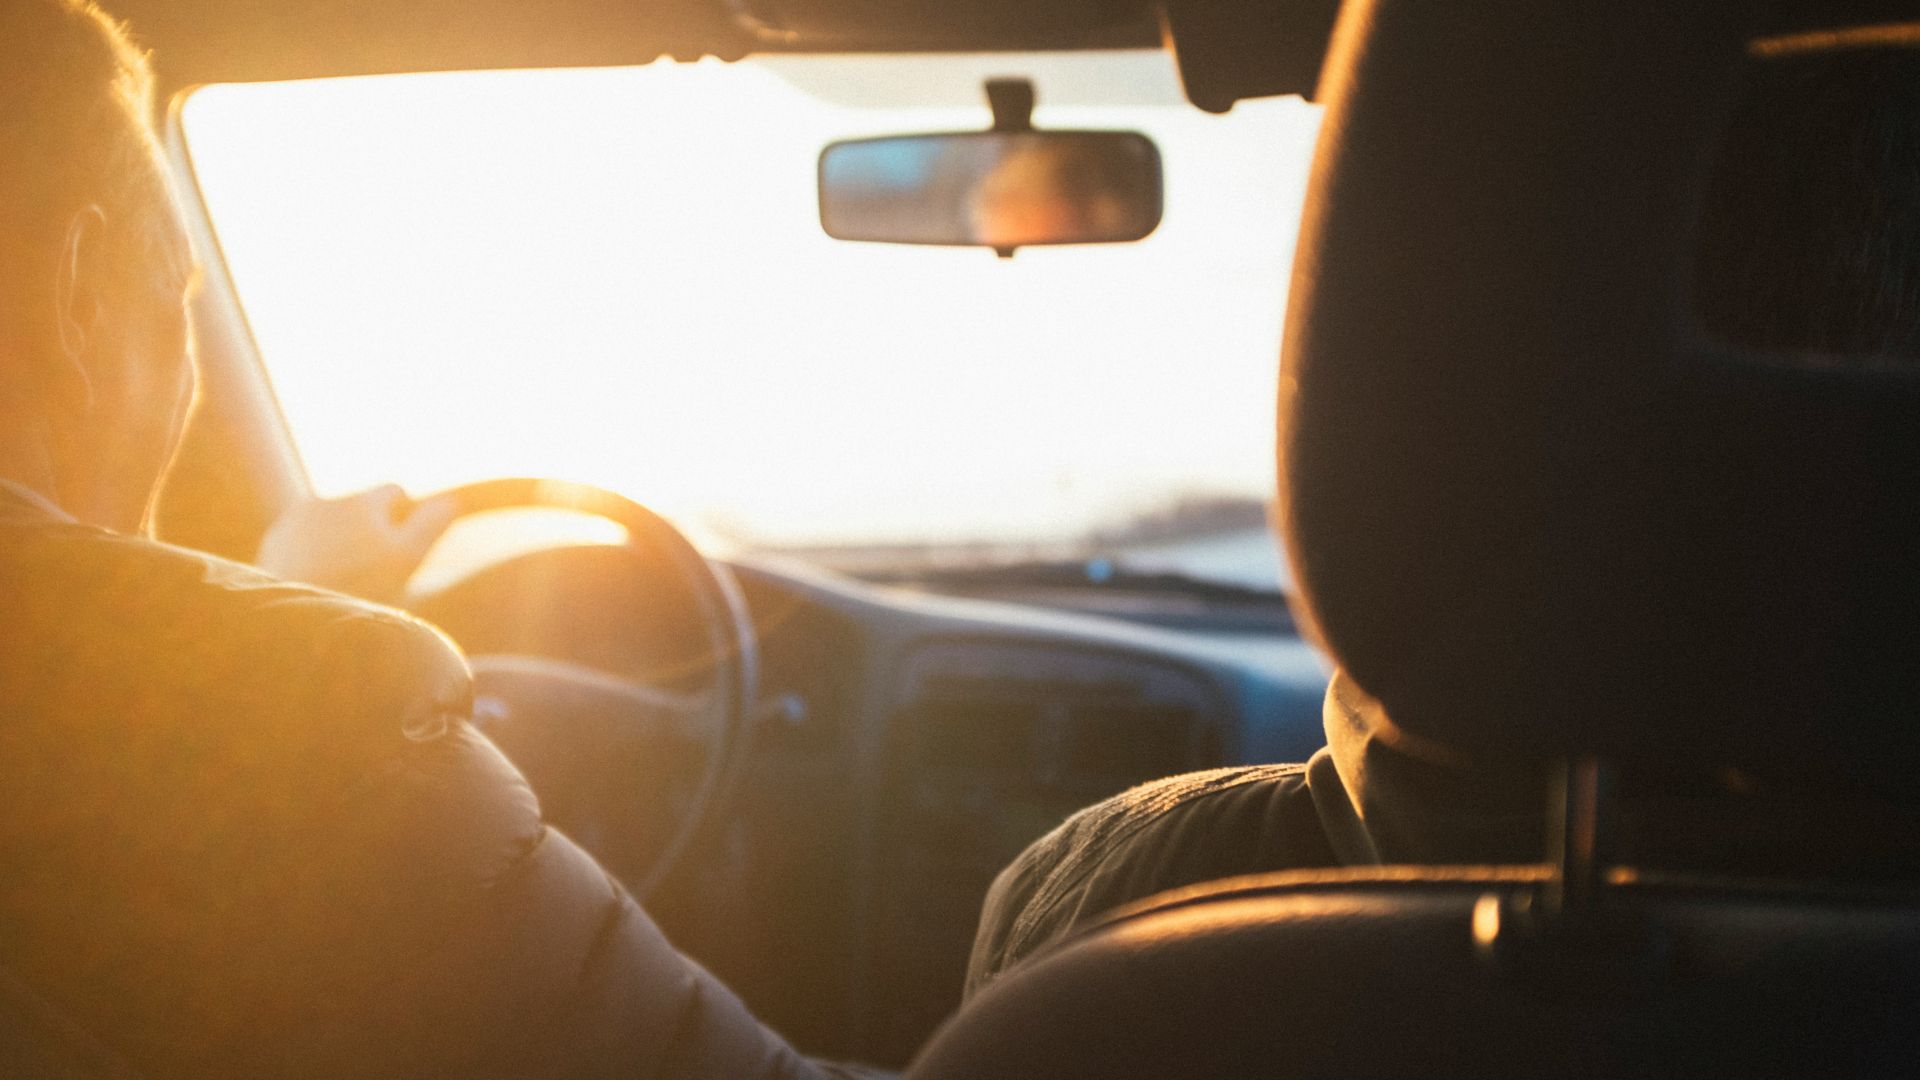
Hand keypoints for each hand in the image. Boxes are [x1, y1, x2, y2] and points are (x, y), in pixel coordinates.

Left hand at [255, 484, 457, 604]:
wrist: (293, 618)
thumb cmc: (357, 589)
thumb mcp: (407, 558)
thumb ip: (430, 524)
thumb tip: (452, 500)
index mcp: (362, 502)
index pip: (394, 491)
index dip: (404, 518)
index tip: (402, 548)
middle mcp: (326, 501)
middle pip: (360, 507)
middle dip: (368, 530)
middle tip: (374, 573)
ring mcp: (294, 521)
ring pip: (329, 524)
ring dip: (339, 543)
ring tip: (342, 583)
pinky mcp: (272, 543)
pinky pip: (301, 541)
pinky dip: (311, 556)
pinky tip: (315, 585)